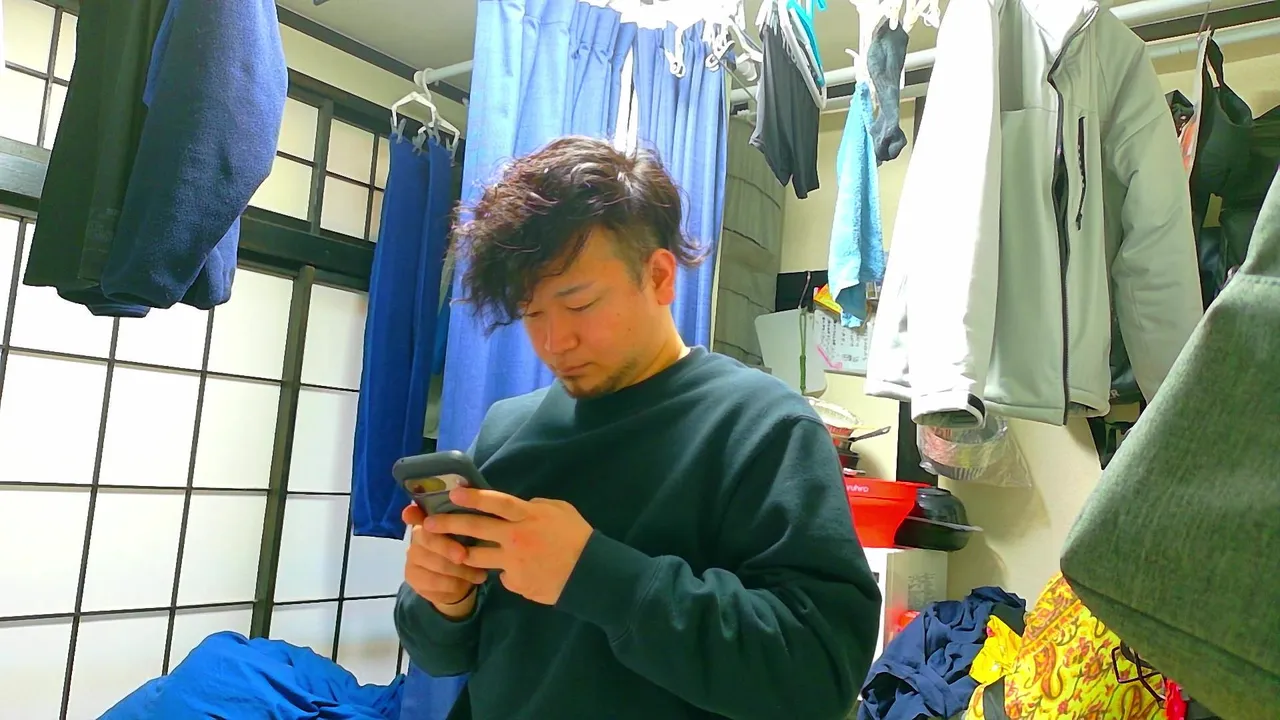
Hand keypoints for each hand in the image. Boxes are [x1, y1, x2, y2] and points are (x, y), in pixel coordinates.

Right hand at [402, 504, 486, 617]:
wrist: (460, 584)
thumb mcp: (474, 533)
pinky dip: (455, 584)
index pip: (416, 513)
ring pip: (433, 563)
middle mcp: (416, 536)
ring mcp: (411, 558)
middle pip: (425, 538)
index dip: (413, 514)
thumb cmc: (469, 549)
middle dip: (446, 547)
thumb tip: (468, 493)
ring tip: (479, 573)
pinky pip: (433, 582)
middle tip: (463, 555)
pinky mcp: (412, 578)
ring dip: (458, 570)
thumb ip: (469, 517)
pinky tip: (470, 582)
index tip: (413, 514)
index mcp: (430, 519)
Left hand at [423, 488, 592, 605]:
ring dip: (462, 554)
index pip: (494, 503)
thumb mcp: (559, 510)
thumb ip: (535, 506)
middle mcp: (515, 538)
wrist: (590, 574)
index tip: (452, 493)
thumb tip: (519, 508)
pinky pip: (502, 576)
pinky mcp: (515, 583)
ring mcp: (513, 563)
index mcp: (527, 516)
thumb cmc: (577, 537)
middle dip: (448, 525)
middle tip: (429, 524)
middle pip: (475, 530)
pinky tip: (517, 572)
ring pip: (477, 558)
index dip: (472, 497)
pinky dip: (505, 572)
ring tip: (452, 552)